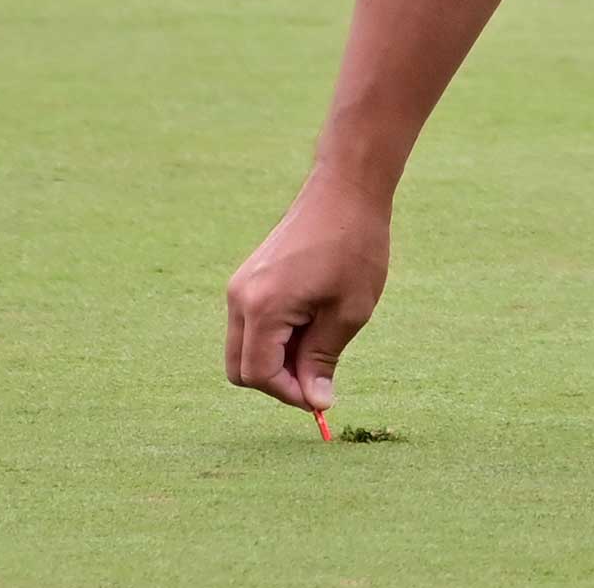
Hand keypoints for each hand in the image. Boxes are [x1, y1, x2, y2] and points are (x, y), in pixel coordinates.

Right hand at [225, 169, 390, 411]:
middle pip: (240, 369)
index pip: (259, 375)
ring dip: (277, 358)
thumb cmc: (354, 249)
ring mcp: (239, 287)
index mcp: (263, 308)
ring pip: (243, 348)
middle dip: (277, 381)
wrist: (345, 192)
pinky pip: (250, 325)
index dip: (290, 393)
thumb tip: (315, 401)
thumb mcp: (348, 312)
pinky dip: (274, 337)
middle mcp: (239, 298)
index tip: (323, 396)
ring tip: (322, 339)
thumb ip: (323, 359)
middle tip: (321, 373)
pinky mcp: (247, 279)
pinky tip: (312, 321)